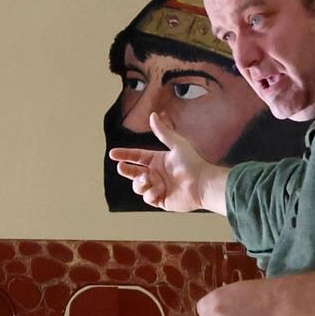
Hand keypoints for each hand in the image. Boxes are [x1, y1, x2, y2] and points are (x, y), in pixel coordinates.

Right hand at [108, 111, 226, 213]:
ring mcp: (157, 187)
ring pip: (138, 186)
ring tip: (148, 180)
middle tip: (121, 166)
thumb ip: (162, 132)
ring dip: (140, 183)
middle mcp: (156, 174)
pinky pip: (148, 198)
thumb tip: (152, 115)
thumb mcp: (176, 144)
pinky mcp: (161, 200)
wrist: (202, 184)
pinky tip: (160, 191)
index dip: (125, 155)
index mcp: (158, 160)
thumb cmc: (192, 163)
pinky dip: (151, 194)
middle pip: (134, 172)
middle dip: (126, 170)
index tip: (113, 154)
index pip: (137, 156)